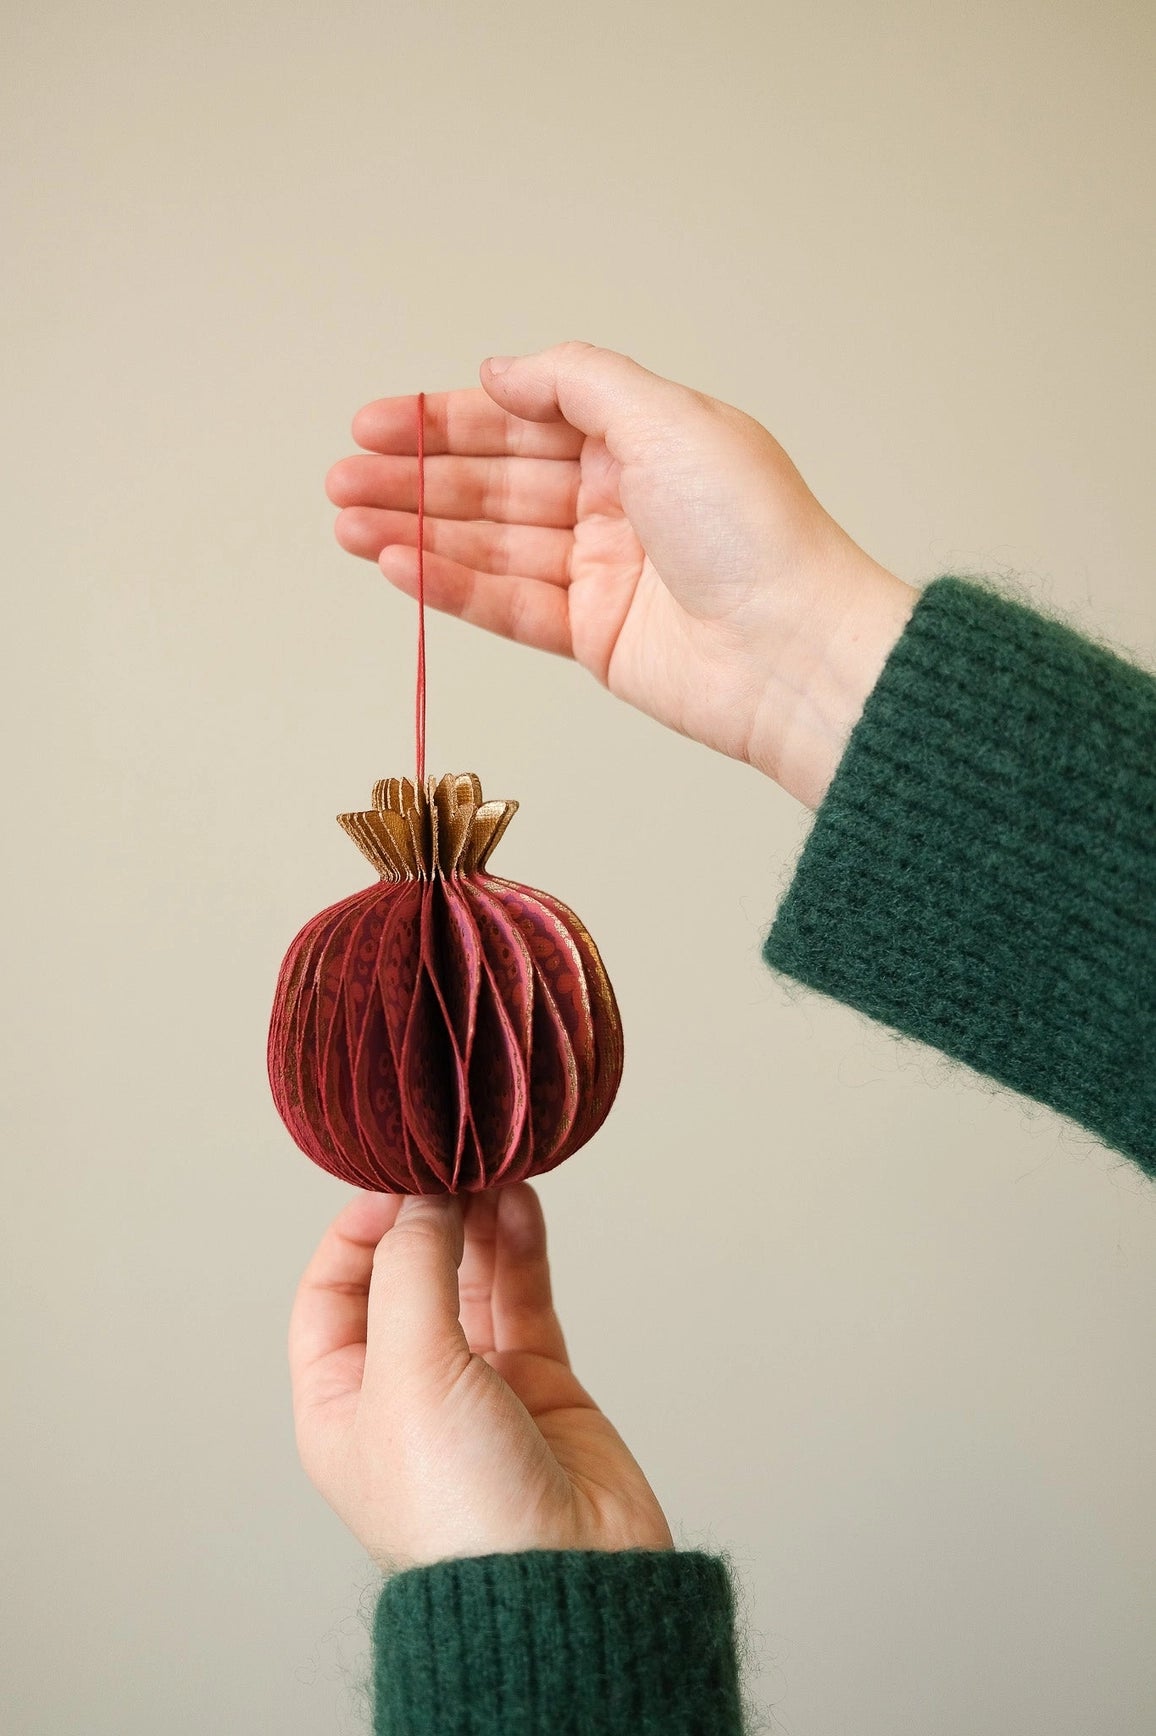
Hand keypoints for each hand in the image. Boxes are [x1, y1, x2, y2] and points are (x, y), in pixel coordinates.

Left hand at [289, 1183, 672, 1569]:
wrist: (566, 1583)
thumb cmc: (461, 1511)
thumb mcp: (409, 1374)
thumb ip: (413, 1271)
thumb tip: (424, 1197)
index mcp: (343, 1401)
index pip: (331, 1291)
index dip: (358, 1230)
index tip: (396, 1179)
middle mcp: (405, 1388)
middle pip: (406, 1274)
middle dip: (427, 1215)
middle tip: (454, 1161)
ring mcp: (476, 1384)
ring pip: (470, 1277)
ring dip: (479, 1221)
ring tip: (495, 1167)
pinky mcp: (540, 1383)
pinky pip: (523, 1297)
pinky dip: (522, 1248)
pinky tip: (522, 1204)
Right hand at [326, 340, 916, 808]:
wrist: (794, 650)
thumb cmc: (754, 530)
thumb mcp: (667, 418)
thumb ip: (578, 382)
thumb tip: (503, 370)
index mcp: (642, 440)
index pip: (525, 420)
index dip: (448, 420)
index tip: (380, 422)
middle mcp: (619, 502)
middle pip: (496, 483)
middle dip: (417, 477)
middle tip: (343, 475)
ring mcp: (603, 572)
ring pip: (491, 544)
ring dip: (416, 531)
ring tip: (345, 521)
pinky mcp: (594, 637)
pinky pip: (507, 604)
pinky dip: (450, 584)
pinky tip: (394, 564)